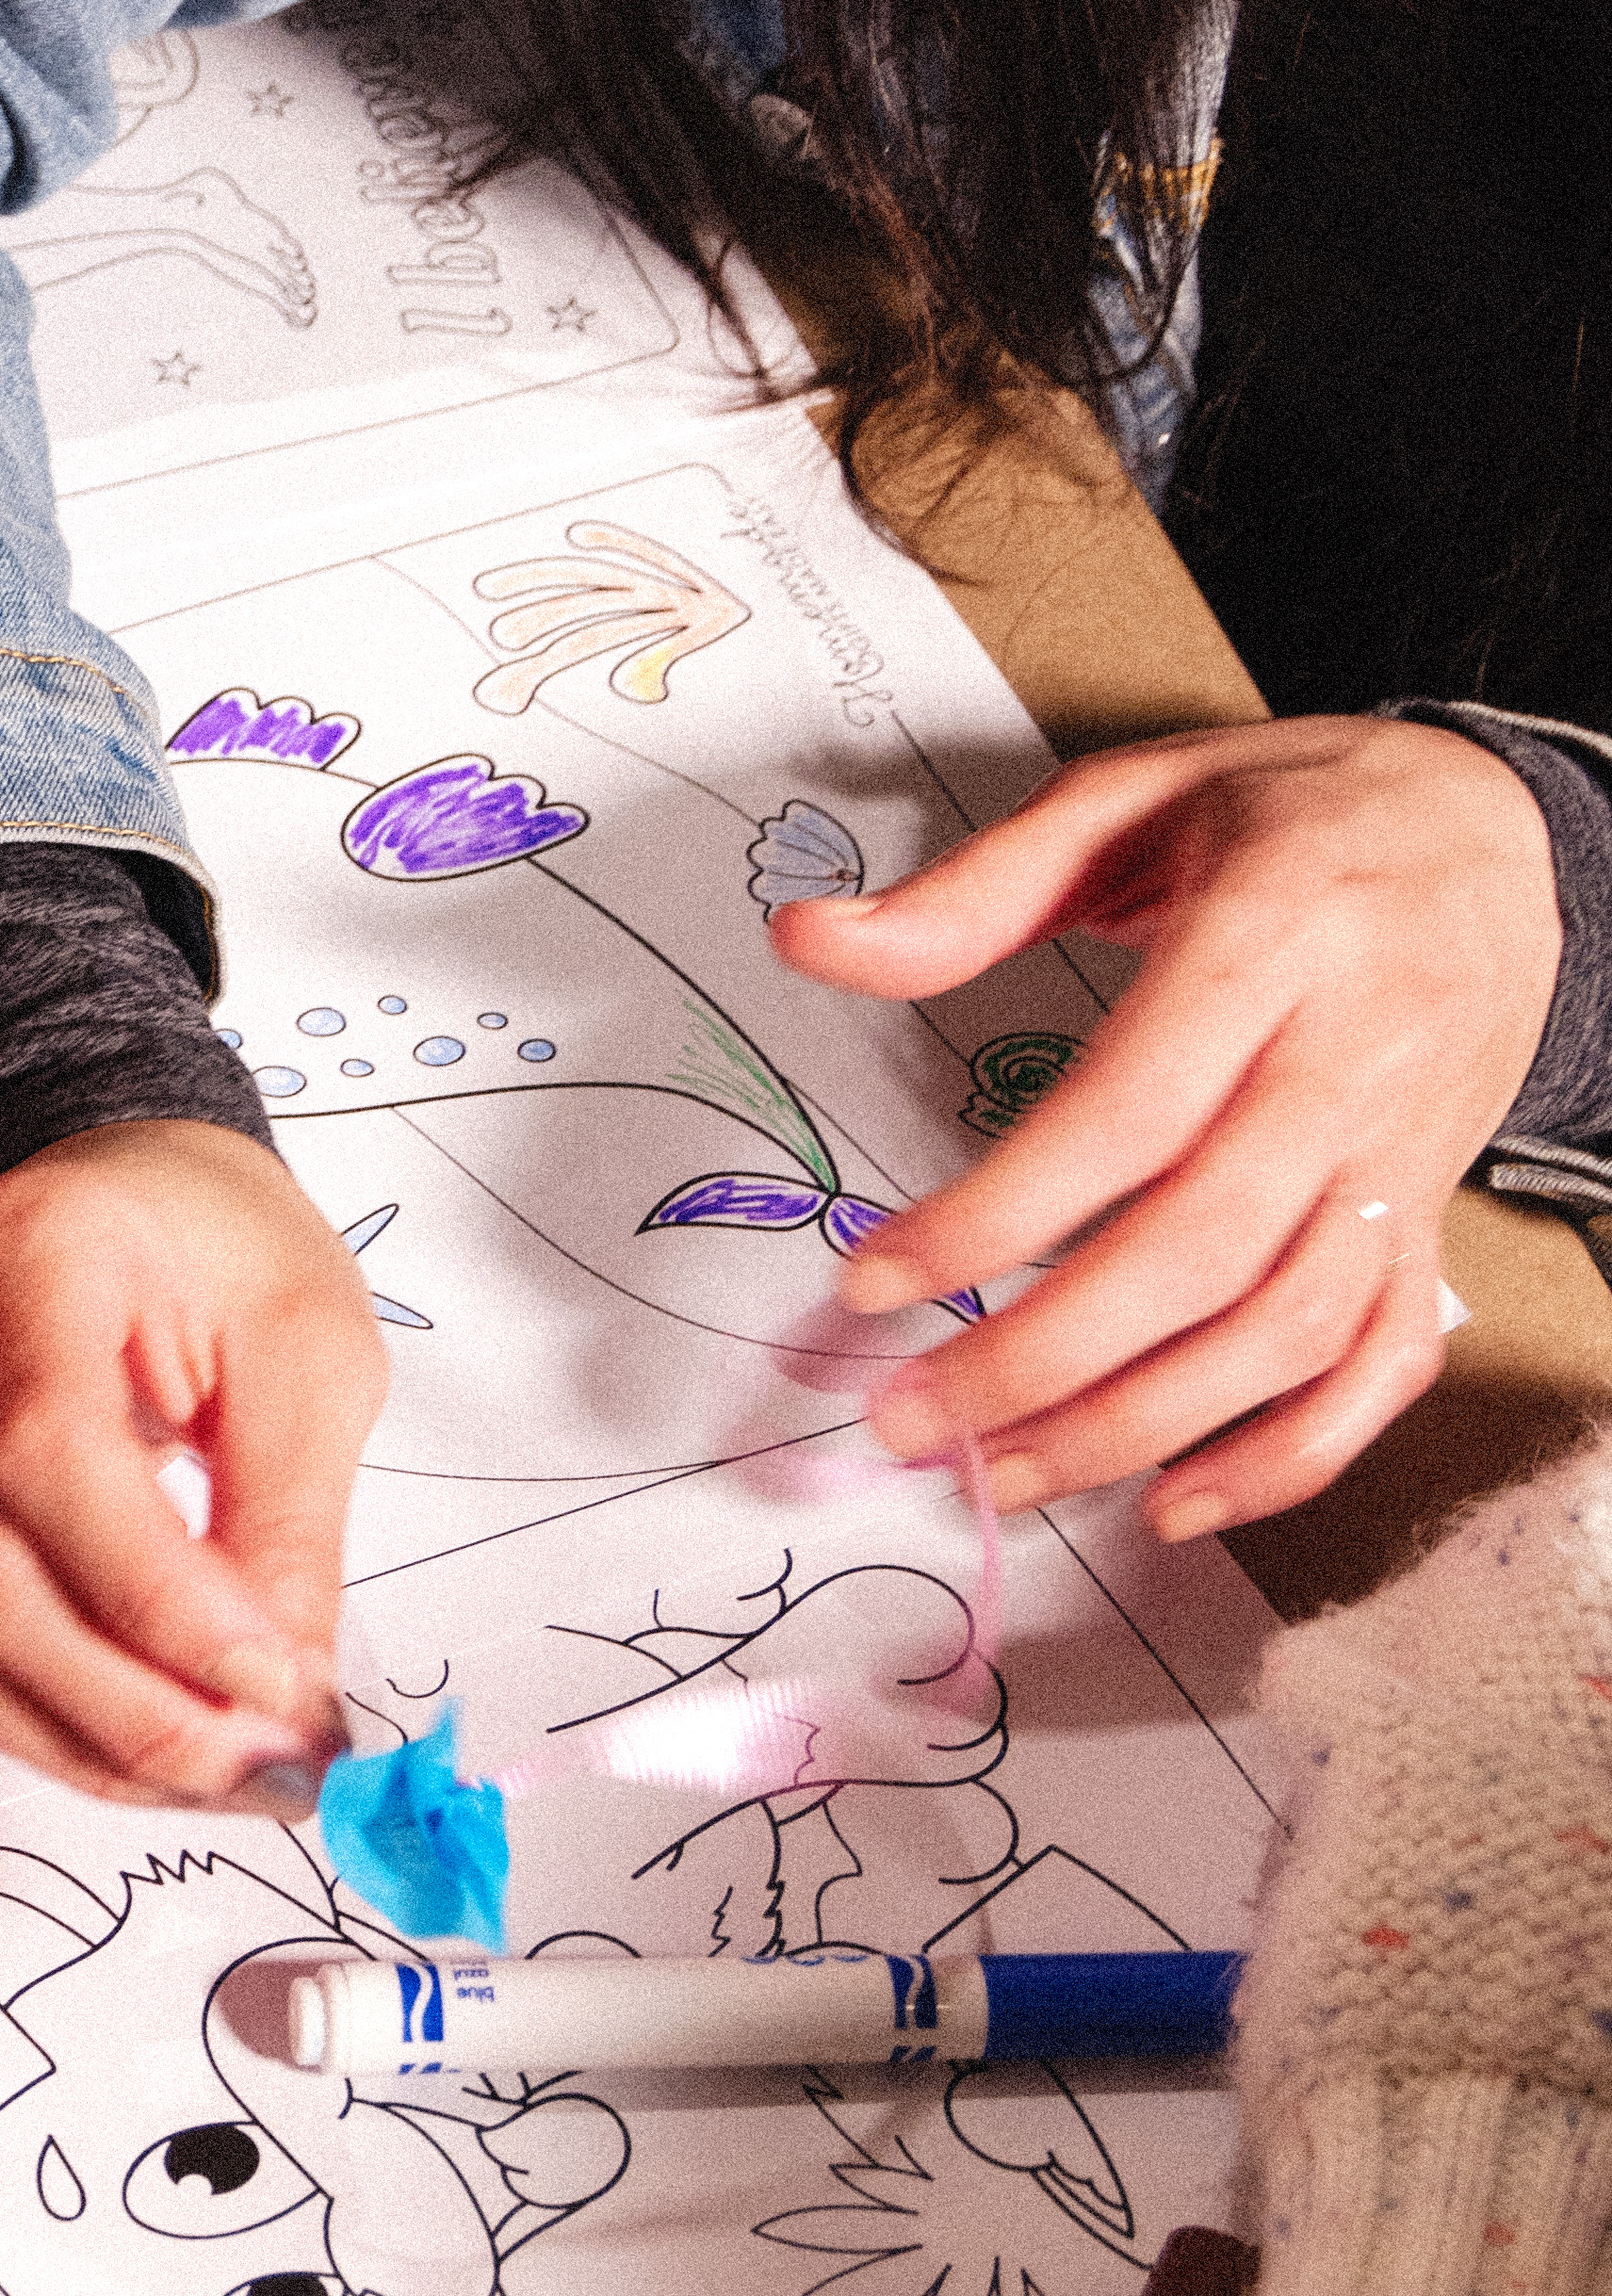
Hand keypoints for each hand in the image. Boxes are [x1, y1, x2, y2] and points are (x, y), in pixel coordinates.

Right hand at [0, 1117, 381, 1805]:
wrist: (125, 1203)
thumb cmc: (216, 1251)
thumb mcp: (311, 1351)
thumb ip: (289, 1522)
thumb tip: (280, 1696)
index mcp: (26, 1249)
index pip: (45, 1450)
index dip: (156, 1596)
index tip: (278, 1685)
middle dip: (125, 1702)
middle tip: (261, 1766)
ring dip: (76, 1736)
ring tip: (212, 1775)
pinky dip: (31, 1717)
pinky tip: (132, 1739)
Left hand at [772, 716, 1553, 1538]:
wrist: (1490, 827)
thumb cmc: (1289, 814)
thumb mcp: (1131, 796)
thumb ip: (973, 886)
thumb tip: (806, 941)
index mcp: (1274, 942)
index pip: (1126, 1116)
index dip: (996, 1217)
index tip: (871, 1279)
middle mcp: (1353, 1063)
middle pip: (1202, 1251)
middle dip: (1043, 1357)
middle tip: (907, 1419)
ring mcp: (1403, 1154)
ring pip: (1287, 1329)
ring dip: (1137, 1425)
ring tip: (998, 1473)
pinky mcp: (1429, 1214)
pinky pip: (1381, 1361)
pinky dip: (1292, 1453)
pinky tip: (1174, 1500)